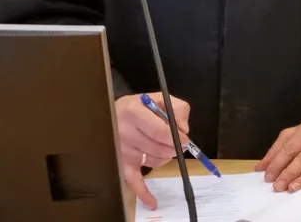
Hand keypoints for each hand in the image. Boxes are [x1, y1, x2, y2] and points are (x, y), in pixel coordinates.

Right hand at [114, 92, 190, 209]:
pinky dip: (143, 193)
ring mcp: (122, 150)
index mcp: (134, 112)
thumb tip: (184, 130)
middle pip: (159, 148)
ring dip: (165, 156)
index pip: (160, 131)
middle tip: (177, 143)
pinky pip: (133, 181)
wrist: (114, 114)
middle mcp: (124, 132)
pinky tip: (152, 201)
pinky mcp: (122, 163)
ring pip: (154, 161)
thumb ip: (178, 109)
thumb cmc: (141, 107)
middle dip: (173, 147)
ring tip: (162, 146)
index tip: (186, 139)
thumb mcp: (160, 99)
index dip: (176, 137)